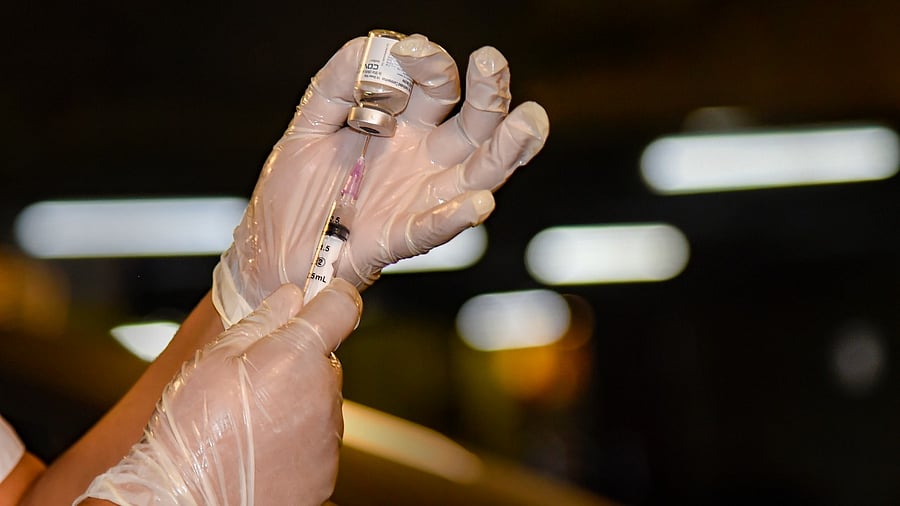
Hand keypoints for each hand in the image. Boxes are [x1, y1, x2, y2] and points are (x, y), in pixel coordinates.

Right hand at [78, 280, 361, 504]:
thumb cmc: (192, 436)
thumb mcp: (212, 362)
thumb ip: (259, 323)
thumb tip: (290, 297)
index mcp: (298, 356)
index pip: (341, 306)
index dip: (329, 297)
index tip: (317, 298)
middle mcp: (324, 393)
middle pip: (324, 357)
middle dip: (297, 358)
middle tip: (251, 378)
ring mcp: (328, 433)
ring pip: (320, 397)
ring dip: (295, 398)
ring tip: (249, 419)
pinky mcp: (326, 467)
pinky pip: (317, 434)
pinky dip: (296, 434)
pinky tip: (260, 445)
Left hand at [213, 33, 548, 326]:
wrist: (271, 250)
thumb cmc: (293, 192)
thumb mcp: (306, 129)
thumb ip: (334, 86)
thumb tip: (369, 45)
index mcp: (404, 126)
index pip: (436, 86)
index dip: (429, 64)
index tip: (406, 52)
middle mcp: (423, 158)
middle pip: (474, 122)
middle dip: (488, 92)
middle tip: (489, 62)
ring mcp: (418, 198)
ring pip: (478, 172)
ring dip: (506, 149)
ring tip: (528, 121)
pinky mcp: (399, 237)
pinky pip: (433, 227)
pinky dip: (455, 218)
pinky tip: (479, 203)